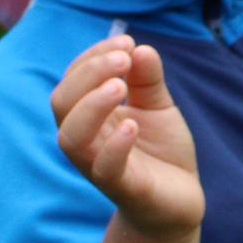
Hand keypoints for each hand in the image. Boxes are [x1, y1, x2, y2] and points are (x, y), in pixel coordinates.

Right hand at [51, 32, 202, 238]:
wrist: (180, 200)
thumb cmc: (161, 151)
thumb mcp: (157, 106)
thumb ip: (148, 79)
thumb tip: (140, 47)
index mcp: (90, 115)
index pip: (74, 79)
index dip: (93, 56)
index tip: (126, 41)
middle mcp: (87, 139)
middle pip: (62, 103)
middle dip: (88, 73)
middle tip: (123, 57)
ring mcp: (100, 165)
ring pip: (71, 137)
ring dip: (92, 106)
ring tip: (119, 85)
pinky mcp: (123, 188)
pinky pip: (105, 169)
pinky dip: (115, 145)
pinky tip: (133, 126)